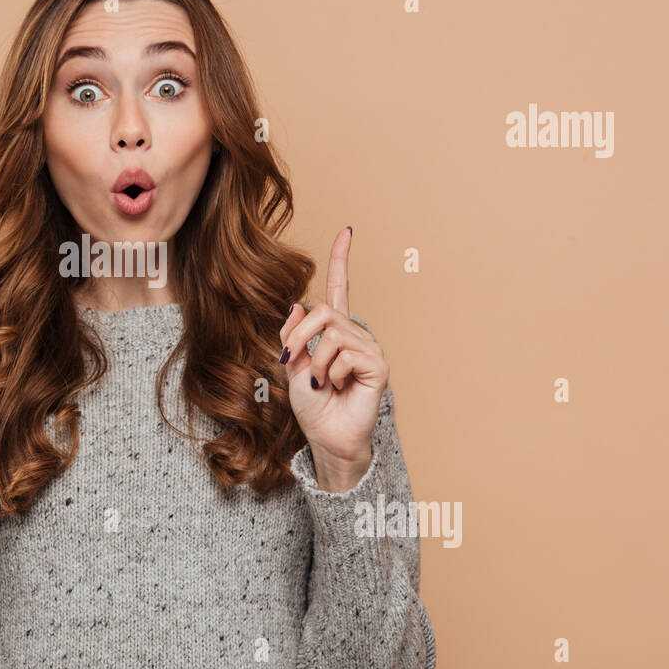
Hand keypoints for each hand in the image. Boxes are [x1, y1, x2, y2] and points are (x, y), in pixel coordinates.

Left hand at [279, 226, 387, 488]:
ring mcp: (368, 348)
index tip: (346, 231)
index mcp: (335, 331)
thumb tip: (298, 302)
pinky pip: (345, 352)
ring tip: (323, 382)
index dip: (341, 259)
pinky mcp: (377, 364)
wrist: (326, 437)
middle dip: (300, 335)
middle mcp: (355, 334)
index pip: (340, 288)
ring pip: (331, 333)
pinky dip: (332, 372)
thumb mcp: (292, 364)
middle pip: (323, 310)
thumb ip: (293, 333)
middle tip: (296, 361)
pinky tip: (339, 386)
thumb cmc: (312, 405)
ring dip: (316, 361)